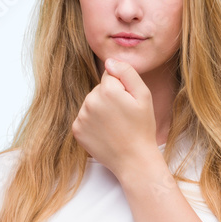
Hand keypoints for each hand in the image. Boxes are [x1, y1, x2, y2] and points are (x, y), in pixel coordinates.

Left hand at [71, 58, 158, 177]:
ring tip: (115, 126)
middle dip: (110, 98)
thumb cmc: (142, 127)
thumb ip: (127, 72)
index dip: (122, 88)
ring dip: (101, 111)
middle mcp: (90, 101)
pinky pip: (84, 117)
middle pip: (99, 90)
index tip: (128, 104)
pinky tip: (105, 133)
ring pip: (91, 103)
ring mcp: (81, 116)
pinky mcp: (76, 130)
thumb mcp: (144, 95)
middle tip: (123, 117)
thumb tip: (109, 61)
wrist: (134, 160)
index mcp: (107, 90)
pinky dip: (93, 123)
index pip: (110, 76)